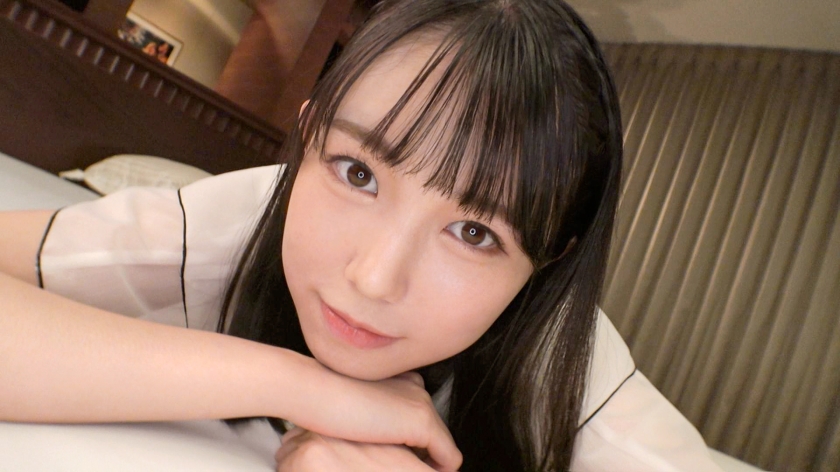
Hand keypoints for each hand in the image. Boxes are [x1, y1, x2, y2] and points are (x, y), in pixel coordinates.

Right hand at [283, 365, 460, 470]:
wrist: (315, 390)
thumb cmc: (321, 402)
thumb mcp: (350, 406)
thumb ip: (368, 415)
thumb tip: (369, 432)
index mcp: (401, 381)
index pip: (417, 416)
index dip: (410, 442)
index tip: (400, 456)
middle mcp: (416, 389)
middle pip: (433, 431)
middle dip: (420, 453)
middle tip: (404, 467)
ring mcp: (422, 404)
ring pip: (442, 446)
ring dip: (427, 462)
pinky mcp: (422, 423)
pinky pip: (449, 458)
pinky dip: (438, 471)